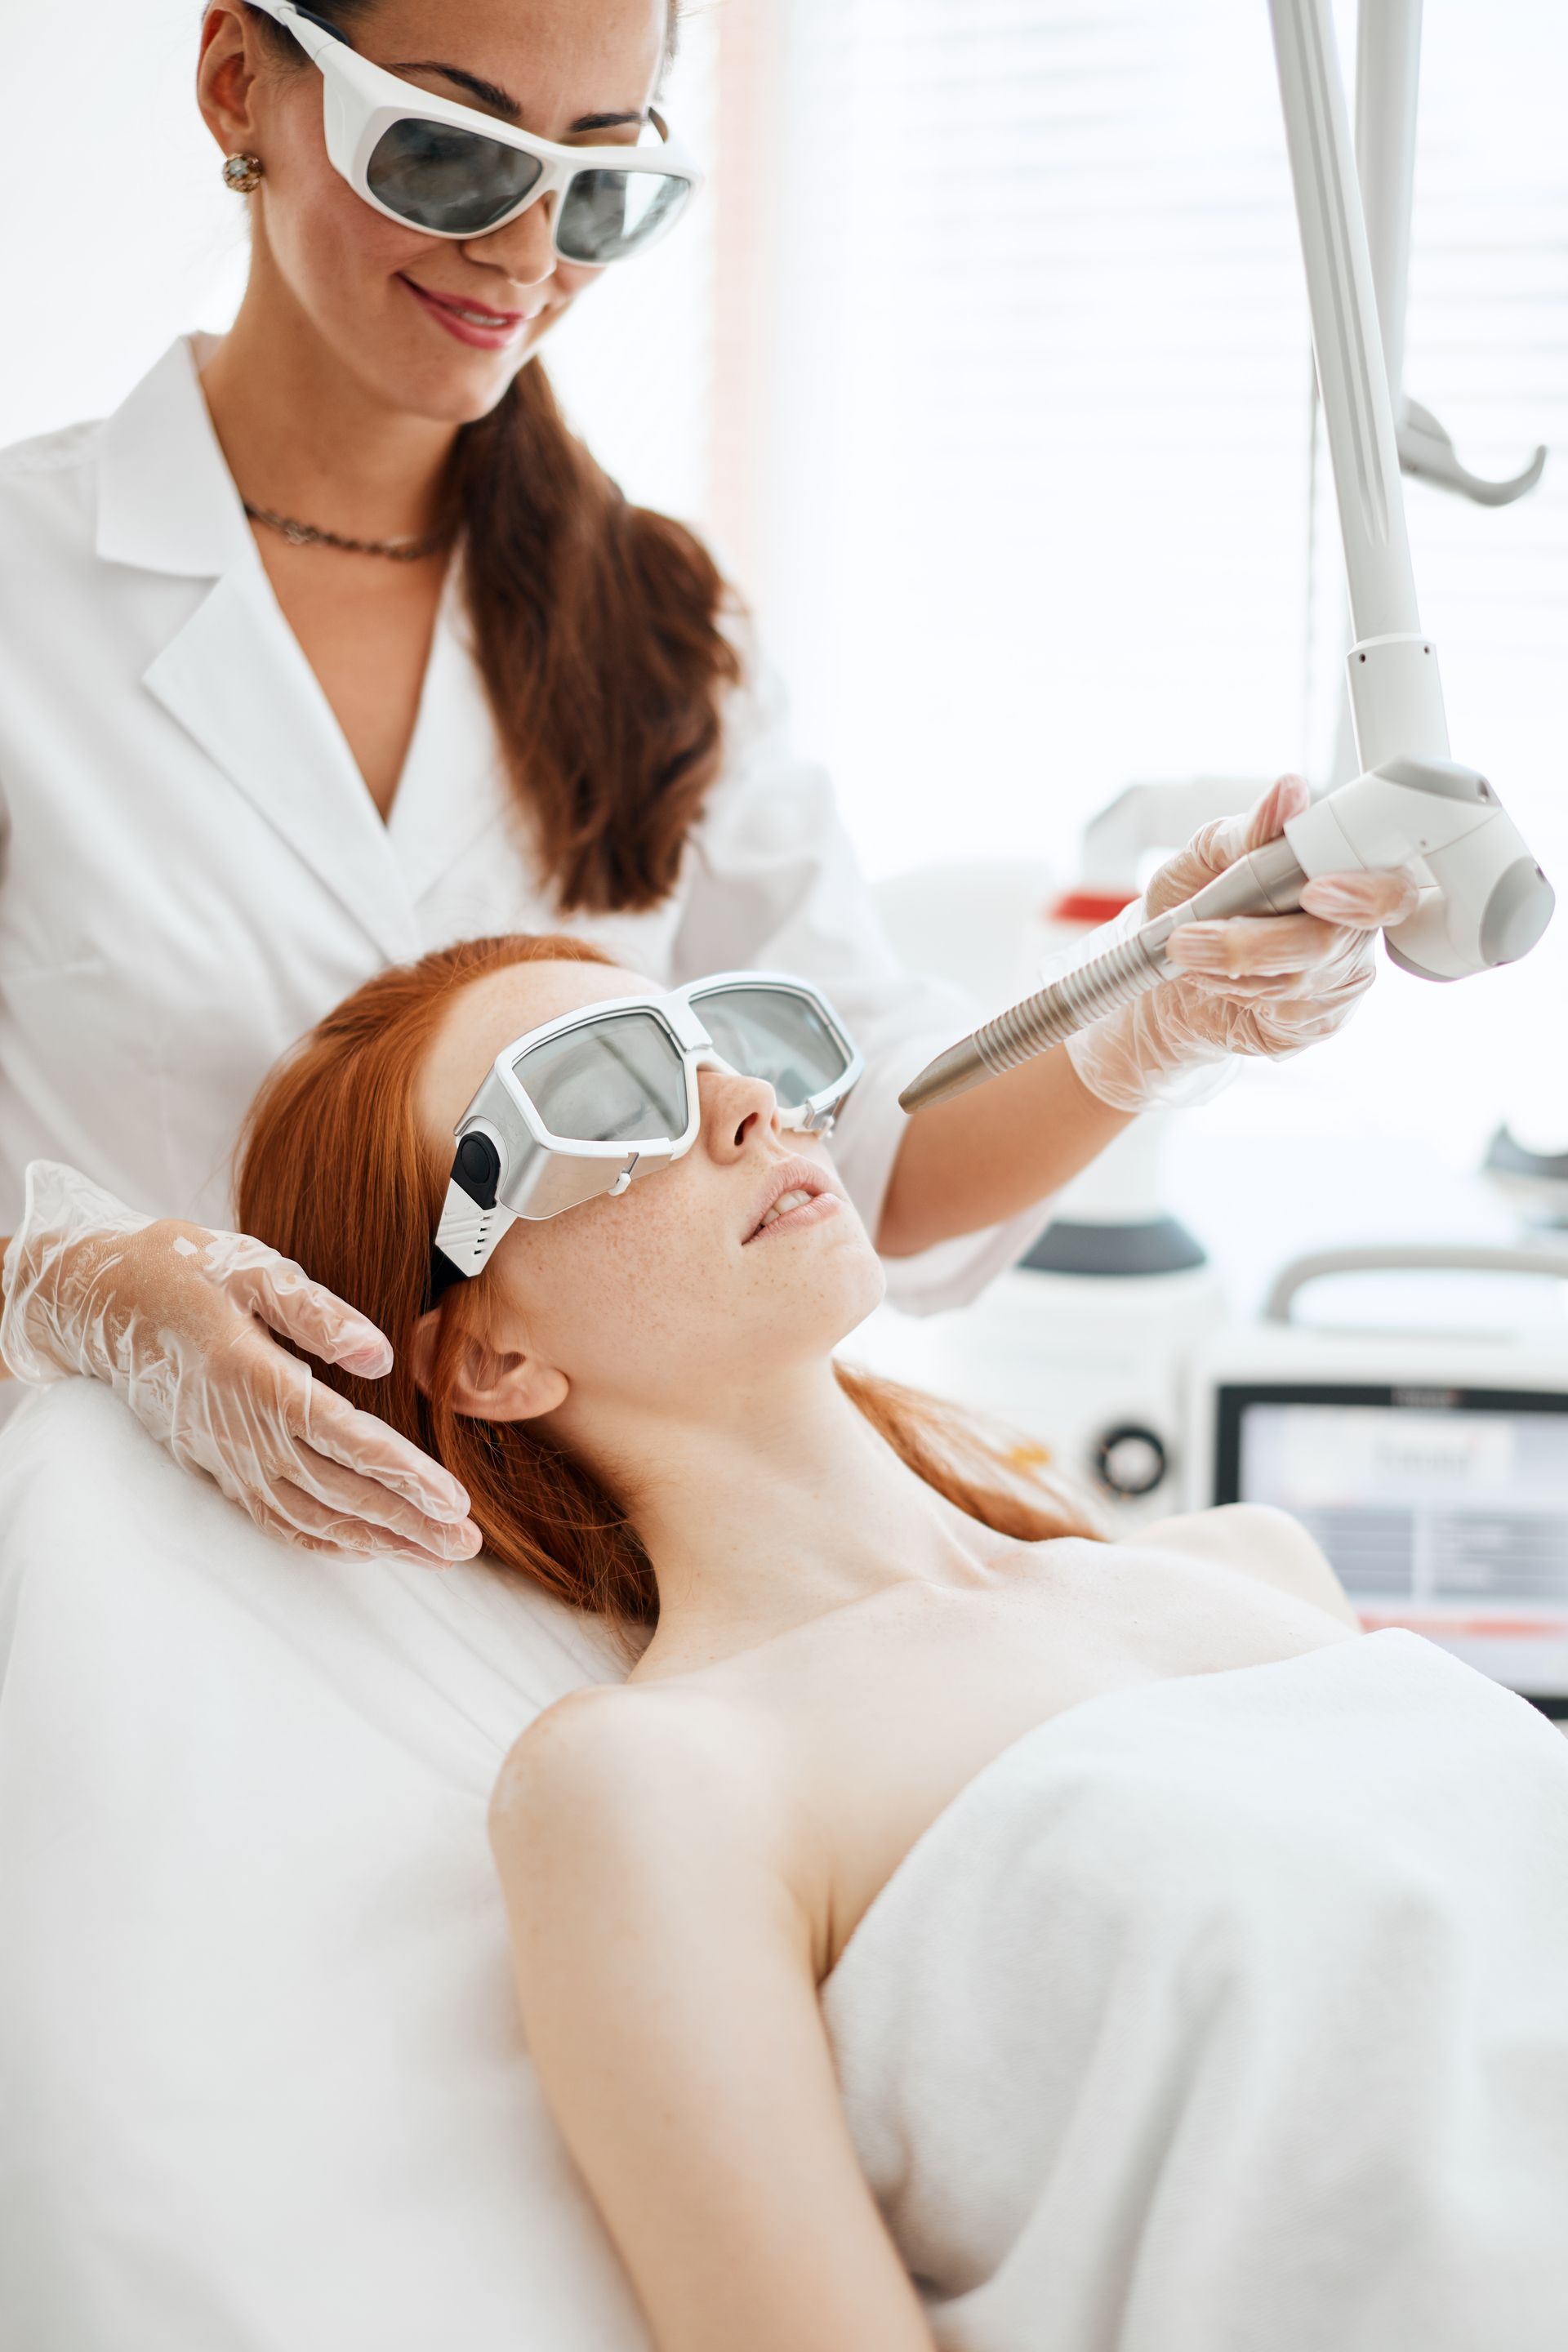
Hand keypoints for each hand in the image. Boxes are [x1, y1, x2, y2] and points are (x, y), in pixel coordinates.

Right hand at [0, 1162, 480, 1564]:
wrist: (99, 1300)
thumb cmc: (183, 1270)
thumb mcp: (251, 1267)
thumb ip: (317, 1311)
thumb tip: (381, 1354)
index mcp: (254, 1374)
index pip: (343, 1437)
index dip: (400, 1473)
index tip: (452, 1499)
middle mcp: (240, 1429)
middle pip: (338, 1488)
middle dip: (407, 1520)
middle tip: (465, 1542)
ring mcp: (226, 1455)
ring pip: (311, 1514)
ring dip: (377, 1539)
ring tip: (437, 1553)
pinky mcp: (216, 1466)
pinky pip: (274, 1517)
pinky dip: (322, 1540)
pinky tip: (366, 1550)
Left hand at [1065, 775, 1420, 1113]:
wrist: (1173, 961)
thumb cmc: (1203, 894)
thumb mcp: (1213, 851)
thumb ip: (1253, 828)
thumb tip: (1288, 792)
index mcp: (1351, 873)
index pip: (1390, 886)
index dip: (1363, 893)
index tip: (1315, 891)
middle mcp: (1358, 927)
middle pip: (1330, 941)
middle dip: (1253, 942)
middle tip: (1188, 938)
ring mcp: (1343, 978)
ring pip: (1298, 981)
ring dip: (1226, 967)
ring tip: (1185, 948)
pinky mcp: (1318, 1019)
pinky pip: (1285, 1015)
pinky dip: (1235, 994)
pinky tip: (1215, 978)